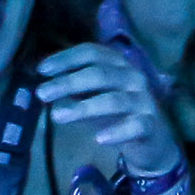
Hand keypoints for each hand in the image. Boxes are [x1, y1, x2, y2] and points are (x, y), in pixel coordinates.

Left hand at [34, 44, 182, 181]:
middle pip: (100, 74)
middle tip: (41, 93)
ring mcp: (144, 101)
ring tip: (57, 116)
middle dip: (68, 82)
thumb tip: (45, 87)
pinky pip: (135, 126)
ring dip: (84, 107)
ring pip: (114, 100)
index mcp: (118, 65)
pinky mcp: (150, 125)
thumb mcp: (94, 98)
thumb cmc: (118, 115)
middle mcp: (133, 77)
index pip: (92, 53)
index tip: (42, 70)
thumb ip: (74, 91)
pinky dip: (117, 132)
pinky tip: (98, 139)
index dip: (66, 58)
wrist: (152, 141)